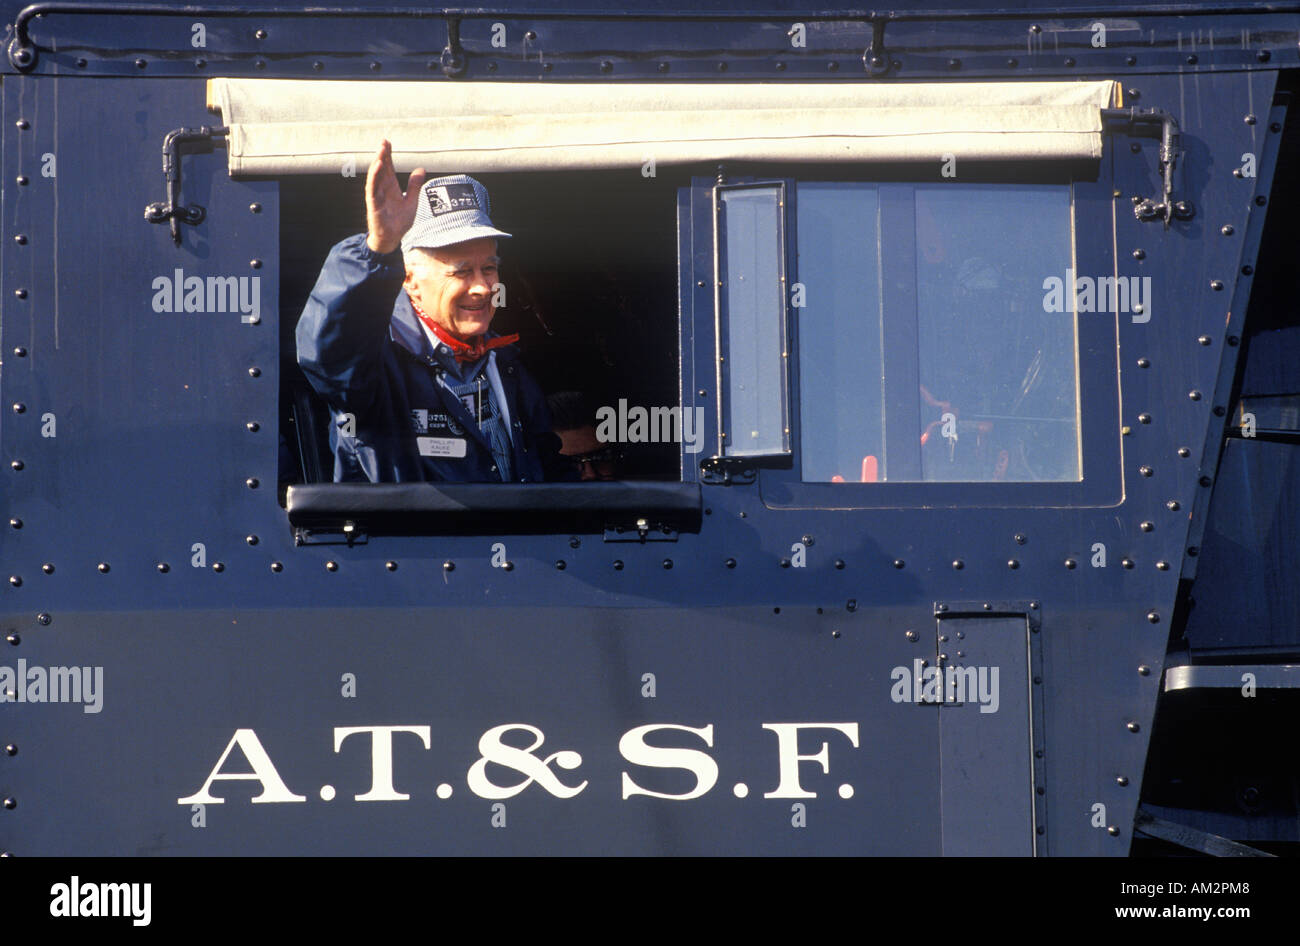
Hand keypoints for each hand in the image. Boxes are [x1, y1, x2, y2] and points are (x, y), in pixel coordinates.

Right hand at [365, 140, 426, 254]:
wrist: (392, 239)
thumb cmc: (399, 221)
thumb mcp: (411, 201)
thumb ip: (415, 185)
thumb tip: (421, 169)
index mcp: (391, 187)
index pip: (388, 167)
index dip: (388, 155)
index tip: (387, 142)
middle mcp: (382, 189)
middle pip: (381, 168)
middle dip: (382, 155)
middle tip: (384, 141)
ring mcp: (377, 196)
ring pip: (375, 176)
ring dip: (378, 163)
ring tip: (381, 150)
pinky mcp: (373, 204)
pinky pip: (372, 188)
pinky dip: (374, 177)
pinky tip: (378, 166)